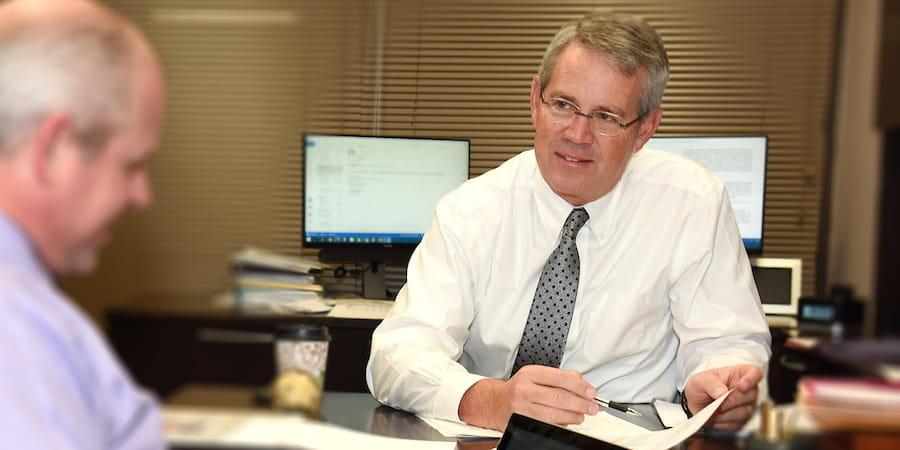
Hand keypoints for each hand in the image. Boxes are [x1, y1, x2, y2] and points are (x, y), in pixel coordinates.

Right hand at [458, 365, 597, 429]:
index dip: (579, 386)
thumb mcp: (536, 376)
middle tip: (592, 407)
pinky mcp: (522, 421)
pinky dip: (561, 424)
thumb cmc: (518, 388)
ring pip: (554, 414)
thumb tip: (581, 382)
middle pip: (559, 398)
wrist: (493, 402)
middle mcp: (524, 390)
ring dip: (573, 416)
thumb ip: (559, 376)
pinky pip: (547, 425)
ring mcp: (522, 407)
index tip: (591, 392)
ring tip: (581, 415)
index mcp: (530, 374)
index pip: (560, 378)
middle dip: (580, 404)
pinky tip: (566, 420)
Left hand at [684, 364, 762, 430]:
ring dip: (725, 413)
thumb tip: (722, 392)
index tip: (742, 387)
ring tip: (712, 409)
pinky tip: (714, 417)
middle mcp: (746, 389)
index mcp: (737, 374)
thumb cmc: (700, 387)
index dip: (752, 379)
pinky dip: (722, 422)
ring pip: (744, 412)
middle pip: (751, 395)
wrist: (694, 405)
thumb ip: (710, 384)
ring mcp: (745, 405)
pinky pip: (736, 424)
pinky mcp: (741, 420)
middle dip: (732, 401)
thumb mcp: (699, 381)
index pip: (754, 372)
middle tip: (718, 403)